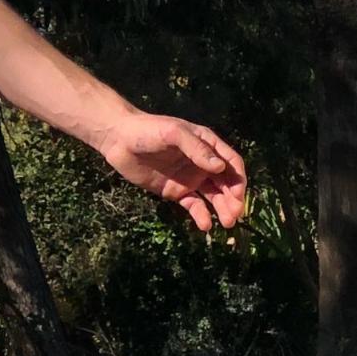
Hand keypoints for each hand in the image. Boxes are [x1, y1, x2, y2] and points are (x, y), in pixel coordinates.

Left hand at [98, 111, 246, 230]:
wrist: (118, 140)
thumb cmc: (147, 130)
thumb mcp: (174, 133)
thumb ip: (197, 149)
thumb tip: (220, 168)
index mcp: (207, 145)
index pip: (231, 163)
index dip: (238, 179)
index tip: (238, 195)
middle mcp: (203, 163)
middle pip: (226, 183)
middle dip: (233, 199)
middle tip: (235, 215)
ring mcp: (191, 178)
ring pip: (213, 196)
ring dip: (222, 209)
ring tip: (227, 223)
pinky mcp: (176, 192)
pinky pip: (194, 205)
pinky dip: (201, 215)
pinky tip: (205, 224)